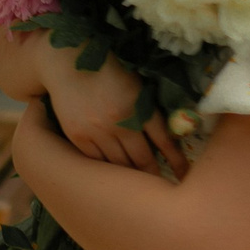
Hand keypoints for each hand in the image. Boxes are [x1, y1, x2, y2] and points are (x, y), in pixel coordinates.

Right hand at [43, 45, 188, 177]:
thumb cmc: (107, 70)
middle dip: (154, 174)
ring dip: (131, 176)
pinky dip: (106, 169)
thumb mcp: (135, 85)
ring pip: (119, 164)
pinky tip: (112, 176)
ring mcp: (98, 131)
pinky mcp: (78, 136)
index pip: (164, 141)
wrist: (67, 62)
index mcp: (140, 106)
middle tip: (161, 186)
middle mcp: (121, 122)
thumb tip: (165, 138)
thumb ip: (147, 110)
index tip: (183, 174)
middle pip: (142, 158)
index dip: (175, 161)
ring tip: (138, 187)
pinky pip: (96, 161)